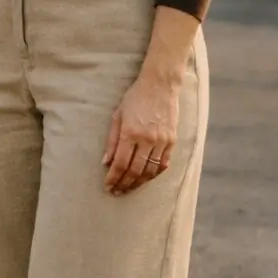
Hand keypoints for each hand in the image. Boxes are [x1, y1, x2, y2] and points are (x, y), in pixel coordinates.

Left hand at [102, 68, 180, 194]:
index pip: (120, 163)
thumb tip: (105, 162)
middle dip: (124, 184)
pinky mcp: (172, 141)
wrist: (160, 85)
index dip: (113, 178)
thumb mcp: (117, 115)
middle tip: (117, 192)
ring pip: (150, 171)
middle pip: (135, 170)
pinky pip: (163, 164)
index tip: (108, 186)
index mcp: (130, 132)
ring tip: (129, 189)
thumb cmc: (135, 98)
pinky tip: (145, 179)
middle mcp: (147, 139)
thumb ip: (111, 140)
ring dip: (138, 183)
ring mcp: (161, 141)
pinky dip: (154, 174)